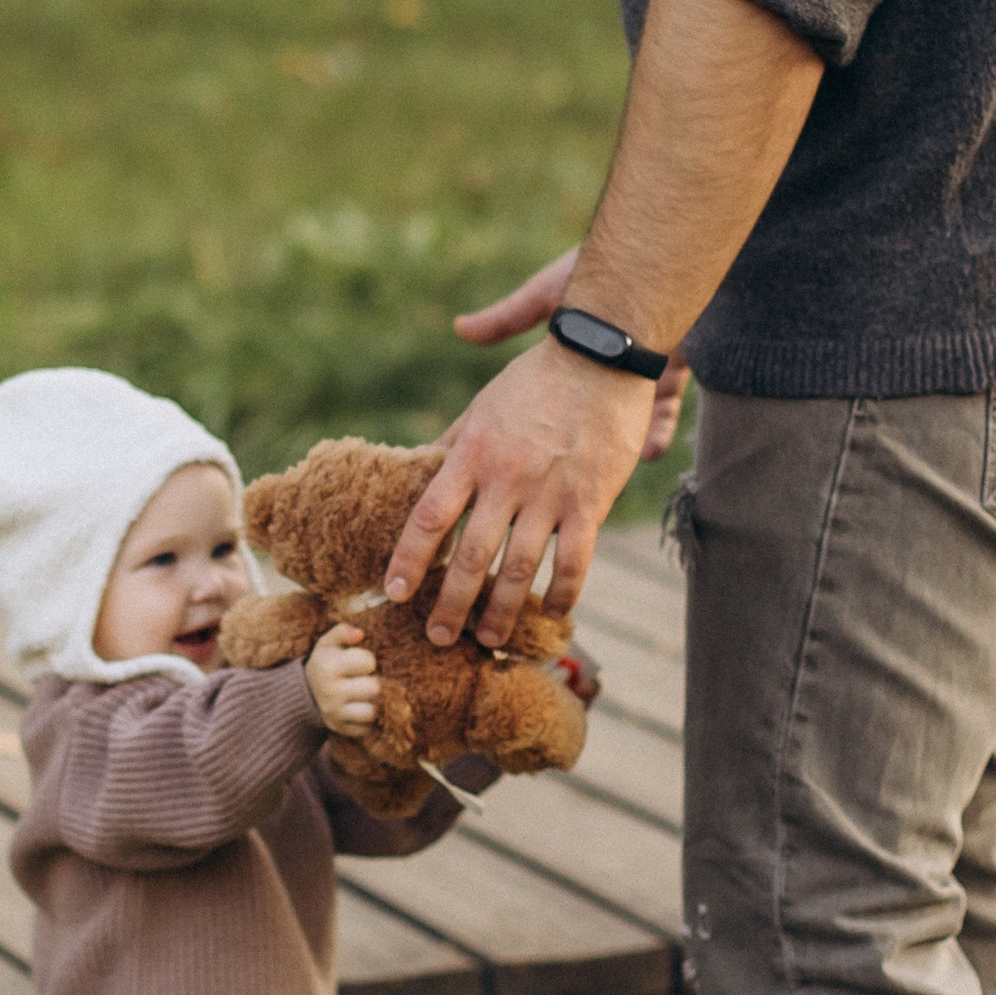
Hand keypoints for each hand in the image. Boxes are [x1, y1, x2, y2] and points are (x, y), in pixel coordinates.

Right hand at [305, 621, 383, 738]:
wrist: (303, 692)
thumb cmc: (324, 662)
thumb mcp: (328, 643)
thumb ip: (343, 631)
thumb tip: (360, 634)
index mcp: (328, 667)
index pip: (367, 661)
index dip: (368, 660)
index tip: (362, 662)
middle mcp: (331, 692)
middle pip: (373, 688)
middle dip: (373, 681)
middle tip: (366, 679)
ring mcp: (335, 713)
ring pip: (371, 712)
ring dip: (373, 702)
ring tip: (367, 694)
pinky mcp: (340, 728)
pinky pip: (366, 728)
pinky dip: (367, 720)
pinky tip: (360, 707)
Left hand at [383, 339, 651, 647]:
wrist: (602, 355)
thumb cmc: (536, 379)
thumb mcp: (483, 405)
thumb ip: (455, 444)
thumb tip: (422, 468)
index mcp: (472, 453)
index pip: (430, 517)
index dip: (409, 559)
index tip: (394, 591)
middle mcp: (505, 479)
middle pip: (469, 556)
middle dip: (449, 604)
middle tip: (437, 637)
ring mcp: (549, 493)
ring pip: (518, 569)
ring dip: (501, 611)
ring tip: (488, 639)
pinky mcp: (590, 501)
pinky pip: (574, 561)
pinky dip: (563, 594)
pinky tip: (555, 614)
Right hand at [455, 247, 688, 464]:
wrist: (655, 262)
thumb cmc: (599, 277)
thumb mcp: (545, 294)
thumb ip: (508, 317)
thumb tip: (460, 328)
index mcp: (572, 366)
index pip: (548, 409)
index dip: (534, 436)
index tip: (518, 463)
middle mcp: (604, 379)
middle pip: (587, 430)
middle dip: (577, 458)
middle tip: (563, 487)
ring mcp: (638, 382)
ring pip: (626, 432)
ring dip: (619, 455)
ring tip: (609, 476)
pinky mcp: (669, 380)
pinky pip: (663, 418)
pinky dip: (656, 436)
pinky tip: (649, 451)